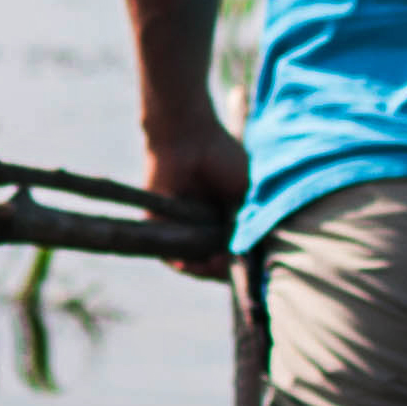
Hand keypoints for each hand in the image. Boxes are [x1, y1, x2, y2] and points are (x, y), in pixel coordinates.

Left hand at [142, 114, 251, 278]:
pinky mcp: (157, 224)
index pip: (233, 253)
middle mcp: (202, 226)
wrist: (189, 136)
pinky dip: (179, 261)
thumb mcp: (246, 195)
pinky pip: (167, 252)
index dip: (241, 265)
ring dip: (202, 269)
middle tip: (227, 265)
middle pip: (212, 263)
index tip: (248, 267)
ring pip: (191, 261)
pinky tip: (191, 263)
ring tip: (212, 264)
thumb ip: (249, 225)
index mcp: (224, 219)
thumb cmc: (224, 159)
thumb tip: (249, 257)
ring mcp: (180, 227)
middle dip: (221, 269)